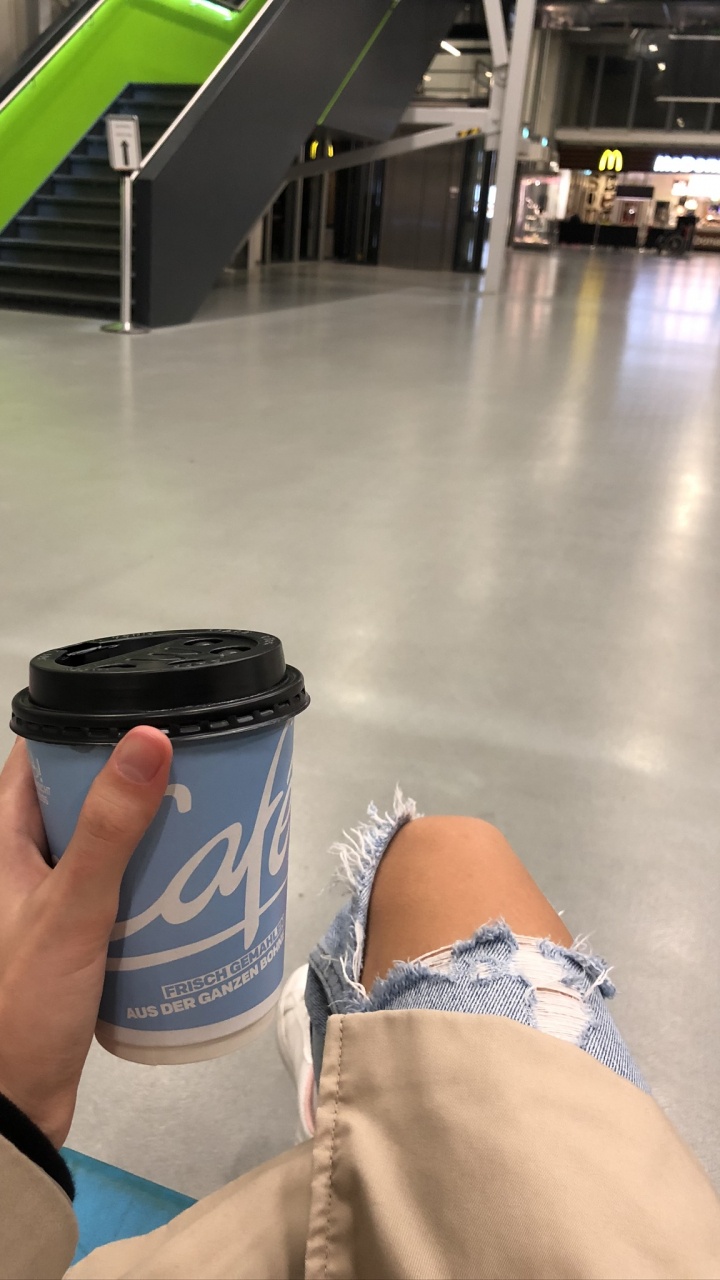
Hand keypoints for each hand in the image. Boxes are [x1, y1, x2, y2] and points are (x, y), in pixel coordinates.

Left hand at [0, 728, 171, 1146]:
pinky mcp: (70, 939)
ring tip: (209, 819)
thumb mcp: (71, 908)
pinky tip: (192, 885)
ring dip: (147, 834)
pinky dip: (148, 881)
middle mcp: (17, 862)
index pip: (39, 756)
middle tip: (199, 770)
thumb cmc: (24, 1001)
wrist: (11, 1109)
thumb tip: (150, 737)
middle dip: (134, 782)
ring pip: (101, 845)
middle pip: (79, 797)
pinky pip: (113, 890)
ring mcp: (44, 902)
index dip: (89, 728)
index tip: (150, 714)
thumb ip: (110, 829)